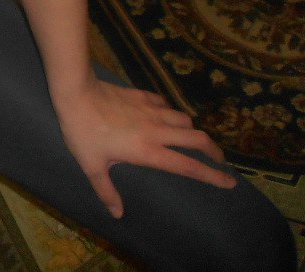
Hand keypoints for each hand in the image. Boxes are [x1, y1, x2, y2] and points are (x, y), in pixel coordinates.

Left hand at [53, 78, 235, 218]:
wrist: (76, 93)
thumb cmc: (83, 132)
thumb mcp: (92, 166)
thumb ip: (106, 190)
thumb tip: (117, 214)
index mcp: (149, 151)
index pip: (188, 166)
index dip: (212, 176)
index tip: (230, 182)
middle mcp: (157, 131)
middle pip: (197, 139)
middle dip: (213, 151)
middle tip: (219, 160)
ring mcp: (151, 111)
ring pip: (184, 119)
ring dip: (192, 129)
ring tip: (192, 138)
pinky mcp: (142, 95)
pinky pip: (165, 104)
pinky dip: (171, 111)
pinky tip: (165, 114)